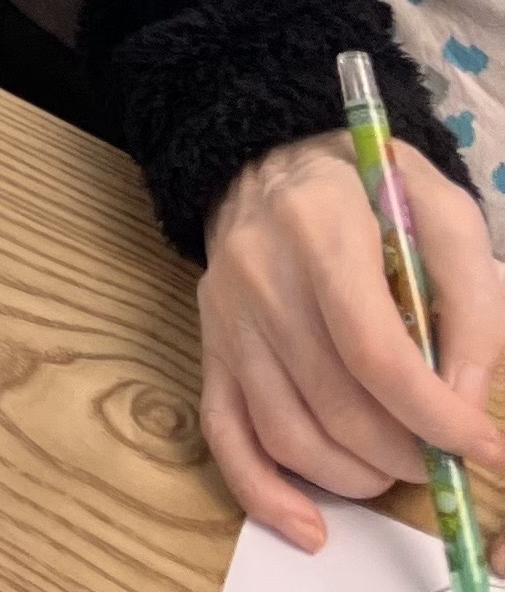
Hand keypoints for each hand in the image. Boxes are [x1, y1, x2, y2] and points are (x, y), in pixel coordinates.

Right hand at [200, 130, 504, 547]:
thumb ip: (472, 303)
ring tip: (396, 463)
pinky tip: (309, 525)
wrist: (272, 160)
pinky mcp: (208, 343)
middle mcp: (258, 273)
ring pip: (289, 432)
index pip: (373, 351)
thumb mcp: (443, 215)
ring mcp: (225, 314)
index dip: (436, 416)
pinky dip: (264, 493)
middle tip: (443, 453)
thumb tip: (467, 405)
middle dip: (406, 453)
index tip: (483, 446)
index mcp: (318, 228)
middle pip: (335, 403)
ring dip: (358, 476)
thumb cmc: (372, 190)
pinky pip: (225, 434)